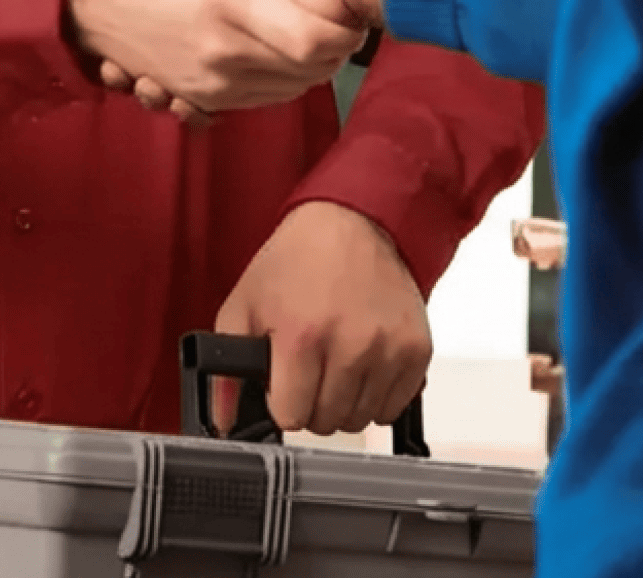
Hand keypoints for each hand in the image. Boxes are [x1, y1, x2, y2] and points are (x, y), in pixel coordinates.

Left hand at [211, 201, 431, 436]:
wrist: (355, 220)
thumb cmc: (299, 258)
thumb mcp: (245, 306)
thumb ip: (228, 372)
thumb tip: (225, 422)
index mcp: (301, 337)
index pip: (289, 417)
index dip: (282, 401)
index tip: (286, 381)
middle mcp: (350, 345)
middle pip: (326, 422)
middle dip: (313, 401)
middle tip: (312, 366)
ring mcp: (388, 348)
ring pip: (361, 419)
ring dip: (345, 400)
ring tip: (339, 360)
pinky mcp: (417, 348)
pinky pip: (395, 406)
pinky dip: (379, 394)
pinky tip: (366, 363)